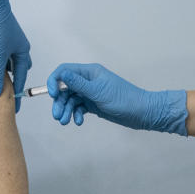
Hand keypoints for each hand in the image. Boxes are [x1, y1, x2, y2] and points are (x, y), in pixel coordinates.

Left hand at [0, 0, 31, 103]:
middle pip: (17, 69)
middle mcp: (17, 47)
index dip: (17, 92)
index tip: (13, 106)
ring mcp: (7, 42)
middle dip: (12, 82)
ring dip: (1, 72)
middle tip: (4, 95)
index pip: (21, 77)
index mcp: (22, 52)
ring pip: (6, 62)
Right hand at [47, 63, 187, 133]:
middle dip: (59, 101)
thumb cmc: (123, 100)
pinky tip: (78, 122)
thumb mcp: (98, 92)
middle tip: (57, 116)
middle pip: (65, 88)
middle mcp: (88, 81)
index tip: (52, 95)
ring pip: (71, 99)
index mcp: (89, 72)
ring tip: (65, 122)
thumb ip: (78, 83)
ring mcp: (91, 92)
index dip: (54, 81)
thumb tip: (62, 74)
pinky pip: (79, 107)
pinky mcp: (94, 104)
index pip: (64, 71)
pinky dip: (76, 114)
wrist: (142, 113)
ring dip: (66, 110)